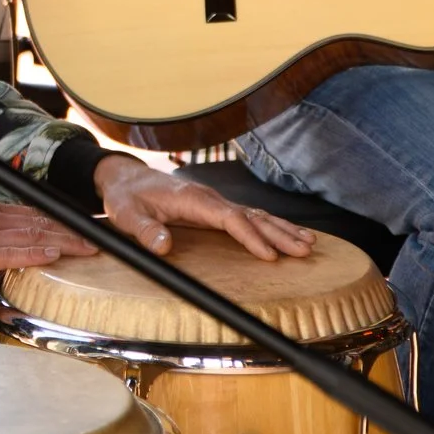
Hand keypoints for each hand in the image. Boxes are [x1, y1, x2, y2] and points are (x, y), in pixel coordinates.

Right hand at [0, 196, 96, 286]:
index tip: (93, 226)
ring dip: (64, 240)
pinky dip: (32, 252)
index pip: (36, 213)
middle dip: (76, 229)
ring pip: (30, 234)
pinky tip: (51, 254)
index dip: (67, 220)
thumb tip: (8, 245)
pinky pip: (5, 253)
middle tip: (108, 235)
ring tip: (92, 246)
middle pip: (41, 221)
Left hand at [94, 155, 317, 260]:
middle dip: (279, 233)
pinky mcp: (214, 208)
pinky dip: (270, 225)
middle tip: (305, 250)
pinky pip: (248, 216)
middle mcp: (209, 198)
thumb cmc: (126, 197)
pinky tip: (287, 234)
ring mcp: (214, 202)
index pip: (229, 218)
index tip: (269, 255)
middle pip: (251, 216)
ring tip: (308, 243)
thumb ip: (144, 230)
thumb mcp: (126, 214)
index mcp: (192, 199)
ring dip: (281, 228)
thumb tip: (163, 246)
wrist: (125, 178)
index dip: (251, 237)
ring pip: (255, 214)